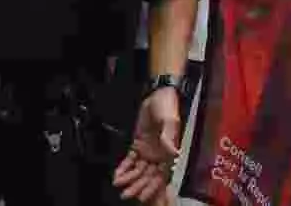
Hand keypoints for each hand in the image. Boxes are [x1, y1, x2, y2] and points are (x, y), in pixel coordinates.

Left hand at [112, 87, 182, 203]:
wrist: (157, 94)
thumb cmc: (167, 105)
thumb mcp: (169, 120)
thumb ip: (169, 137)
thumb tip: (173, 152)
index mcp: (168, 151)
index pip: (161, 175)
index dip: (153, 187)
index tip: (143, 196)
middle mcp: (159, 154)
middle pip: (148, 175)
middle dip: (137, 186)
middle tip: (126, 194)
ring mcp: (148, 150)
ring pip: (138, 170)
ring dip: (129, 178)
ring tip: (118, 184)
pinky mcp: (139, 144)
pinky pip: (131, 159)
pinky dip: (124, 167)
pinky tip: (117, 174)